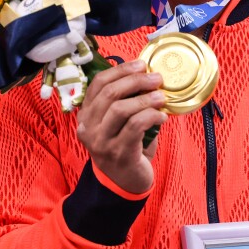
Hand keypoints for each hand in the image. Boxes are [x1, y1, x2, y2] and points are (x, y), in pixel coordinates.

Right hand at [76, 60, 166, 194]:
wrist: (125, 183)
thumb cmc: (125, 148)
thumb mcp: (119, 123)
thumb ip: (126, 102)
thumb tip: (148, 78)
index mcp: (86, 116)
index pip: (98, 84)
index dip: (121, 70)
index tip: (141, 65)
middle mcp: (89, 128)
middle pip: (109, 93)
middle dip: (136, 81)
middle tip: (156, 78)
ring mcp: (102, 142)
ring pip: (121, 109)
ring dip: (145, 99)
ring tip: (161, 97)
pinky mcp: (119, 153)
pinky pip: (135, 126)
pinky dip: (151, 116)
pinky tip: (162, 117)